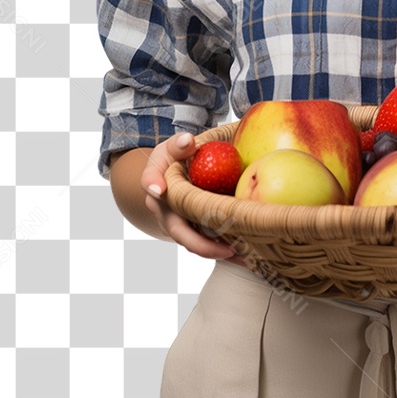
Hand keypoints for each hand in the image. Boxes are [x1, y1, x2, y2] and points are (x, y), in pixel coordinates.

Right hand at [142, 132, 253, 265]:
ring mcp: (175, 223)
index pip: (151, 181)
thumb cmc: (178, 159)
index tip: (159, 188)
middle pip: (177, 229)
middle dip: (201, 243)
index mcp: (156, 181)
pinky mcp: (190, 231)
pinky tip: (246, 255)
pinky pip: (204, 244)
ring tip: (244, 256)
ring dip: (216, 252)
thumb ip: (181, 143)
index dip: (153, 184)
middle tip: (228, 248)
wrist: (174, 178)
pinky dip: (222, 250)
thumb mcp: (177, 146)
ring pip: (192, 242)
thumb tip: (188, 141)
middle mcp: (162, 208)